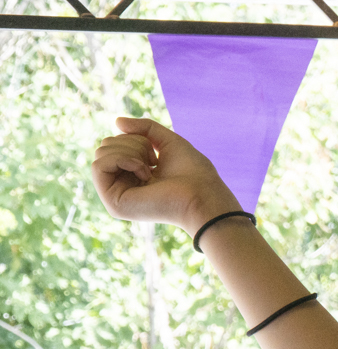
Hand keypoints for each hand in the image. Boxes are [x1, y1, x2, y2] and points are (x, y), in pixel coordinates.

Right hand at [91, 117, 239, 231]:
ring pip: (101, 153)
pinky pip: (98, 165)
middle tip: (154, 162)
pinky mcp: (113, 203)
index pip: (116, 144)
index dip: (136, 139)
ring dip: (129, 151)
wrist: (203, 194)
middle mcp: (123, 186)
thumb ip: (145, 128)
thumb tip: (117, 121)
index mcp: (134, 175)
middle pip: (106, 146)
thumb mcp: (167, 141)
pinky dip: (121, 159)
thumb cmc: (193, 172)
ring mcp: (117, 196)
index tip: (156, 156)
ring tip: (150, 168)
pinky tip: (143, 172)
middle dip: (132, 144)